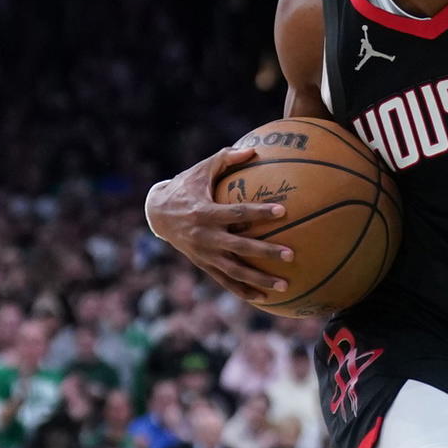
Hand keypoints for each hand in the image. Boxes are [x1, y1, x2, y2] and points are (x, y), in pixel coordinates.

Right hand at [145, 146, 291, 301]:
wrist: (156, 214)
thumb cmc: (185, 187)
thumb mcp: (202, 170)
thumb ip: (226, 158)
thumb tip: (254, 149)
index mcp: (205, 212)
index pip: (236, 213)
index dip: (259, 212)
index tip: (283, 211)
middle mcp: (204, 237)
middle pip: (240, 247)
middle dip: (265, 252)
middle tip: (291, 255)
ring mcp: (204, 254)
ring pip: (234, 271)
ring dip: (259, 280)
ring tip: (285, 286)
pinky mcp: (203, 265)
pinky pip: (225, 281)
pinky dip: (243, 291)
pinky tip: (264, 298)